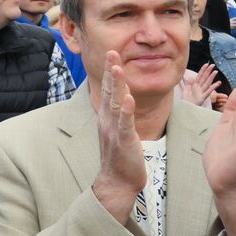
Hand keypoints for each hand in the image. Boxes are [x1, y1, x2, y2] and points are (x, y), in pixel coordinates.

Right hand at [91, 51, 145, 223]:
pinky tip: (128, 99)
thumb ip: (119, 116)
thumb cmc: (120, 158)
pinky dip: (125, 111)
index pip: (109, 90)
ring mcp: (114, 131)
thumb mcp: (118, 132)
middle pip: (109, 92)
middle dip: (111, 71)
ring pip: (115, 104)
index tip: (112, 54)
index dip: (111, 72)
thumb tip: (123, 100)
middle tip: (111, 52)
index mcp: (107, 118)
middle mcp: (108, 121)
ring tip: (118, 68)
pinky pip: (124, 124)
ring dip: (116, 85)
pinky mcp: (123, 141)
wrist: (117, 183)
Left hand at [183, 64, 218, 107]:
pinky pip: (208, 92)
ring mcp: (201, 92)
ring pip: (207, 83)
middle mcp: (199, 88)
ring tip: (215, 72)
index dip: (203, 70)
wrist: (186, 108)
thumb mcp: (186, 90)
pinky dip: (213, 87)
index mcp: (195, 85)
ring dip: (211, 77)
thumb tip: (191, 77)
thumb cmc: (186, 100)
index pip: (199, 76)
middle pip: (204, 78)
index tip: (206, 64)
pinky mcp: (202, 98)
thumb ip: (189, 84)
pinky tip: (217, 83)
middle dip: (208, 71)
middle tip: (213, 65)